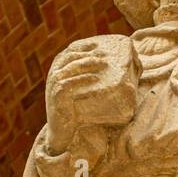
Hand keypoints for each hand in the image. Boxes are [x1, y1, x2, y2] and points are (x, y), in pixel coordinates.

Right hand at [45, 36, 136, 152]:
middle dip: (88, 52)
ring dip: (86, 63)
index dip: (87, 45)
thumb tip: (124, 71)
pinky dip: (81, 80)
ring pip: (69, 67)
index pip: (73, 50)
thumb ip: (95, 77)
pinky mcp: (56, 97)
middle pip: (71, 56)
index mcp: (60, 67)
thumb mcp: (84, 90)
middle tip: (106, 54)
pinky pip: (67, 85)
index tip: (102, 44)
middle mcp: (55, 73)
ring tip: (103, 63)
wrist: (63, 132)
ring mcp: (53, 85)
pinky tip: (94, 78)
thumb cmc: (78, 109)